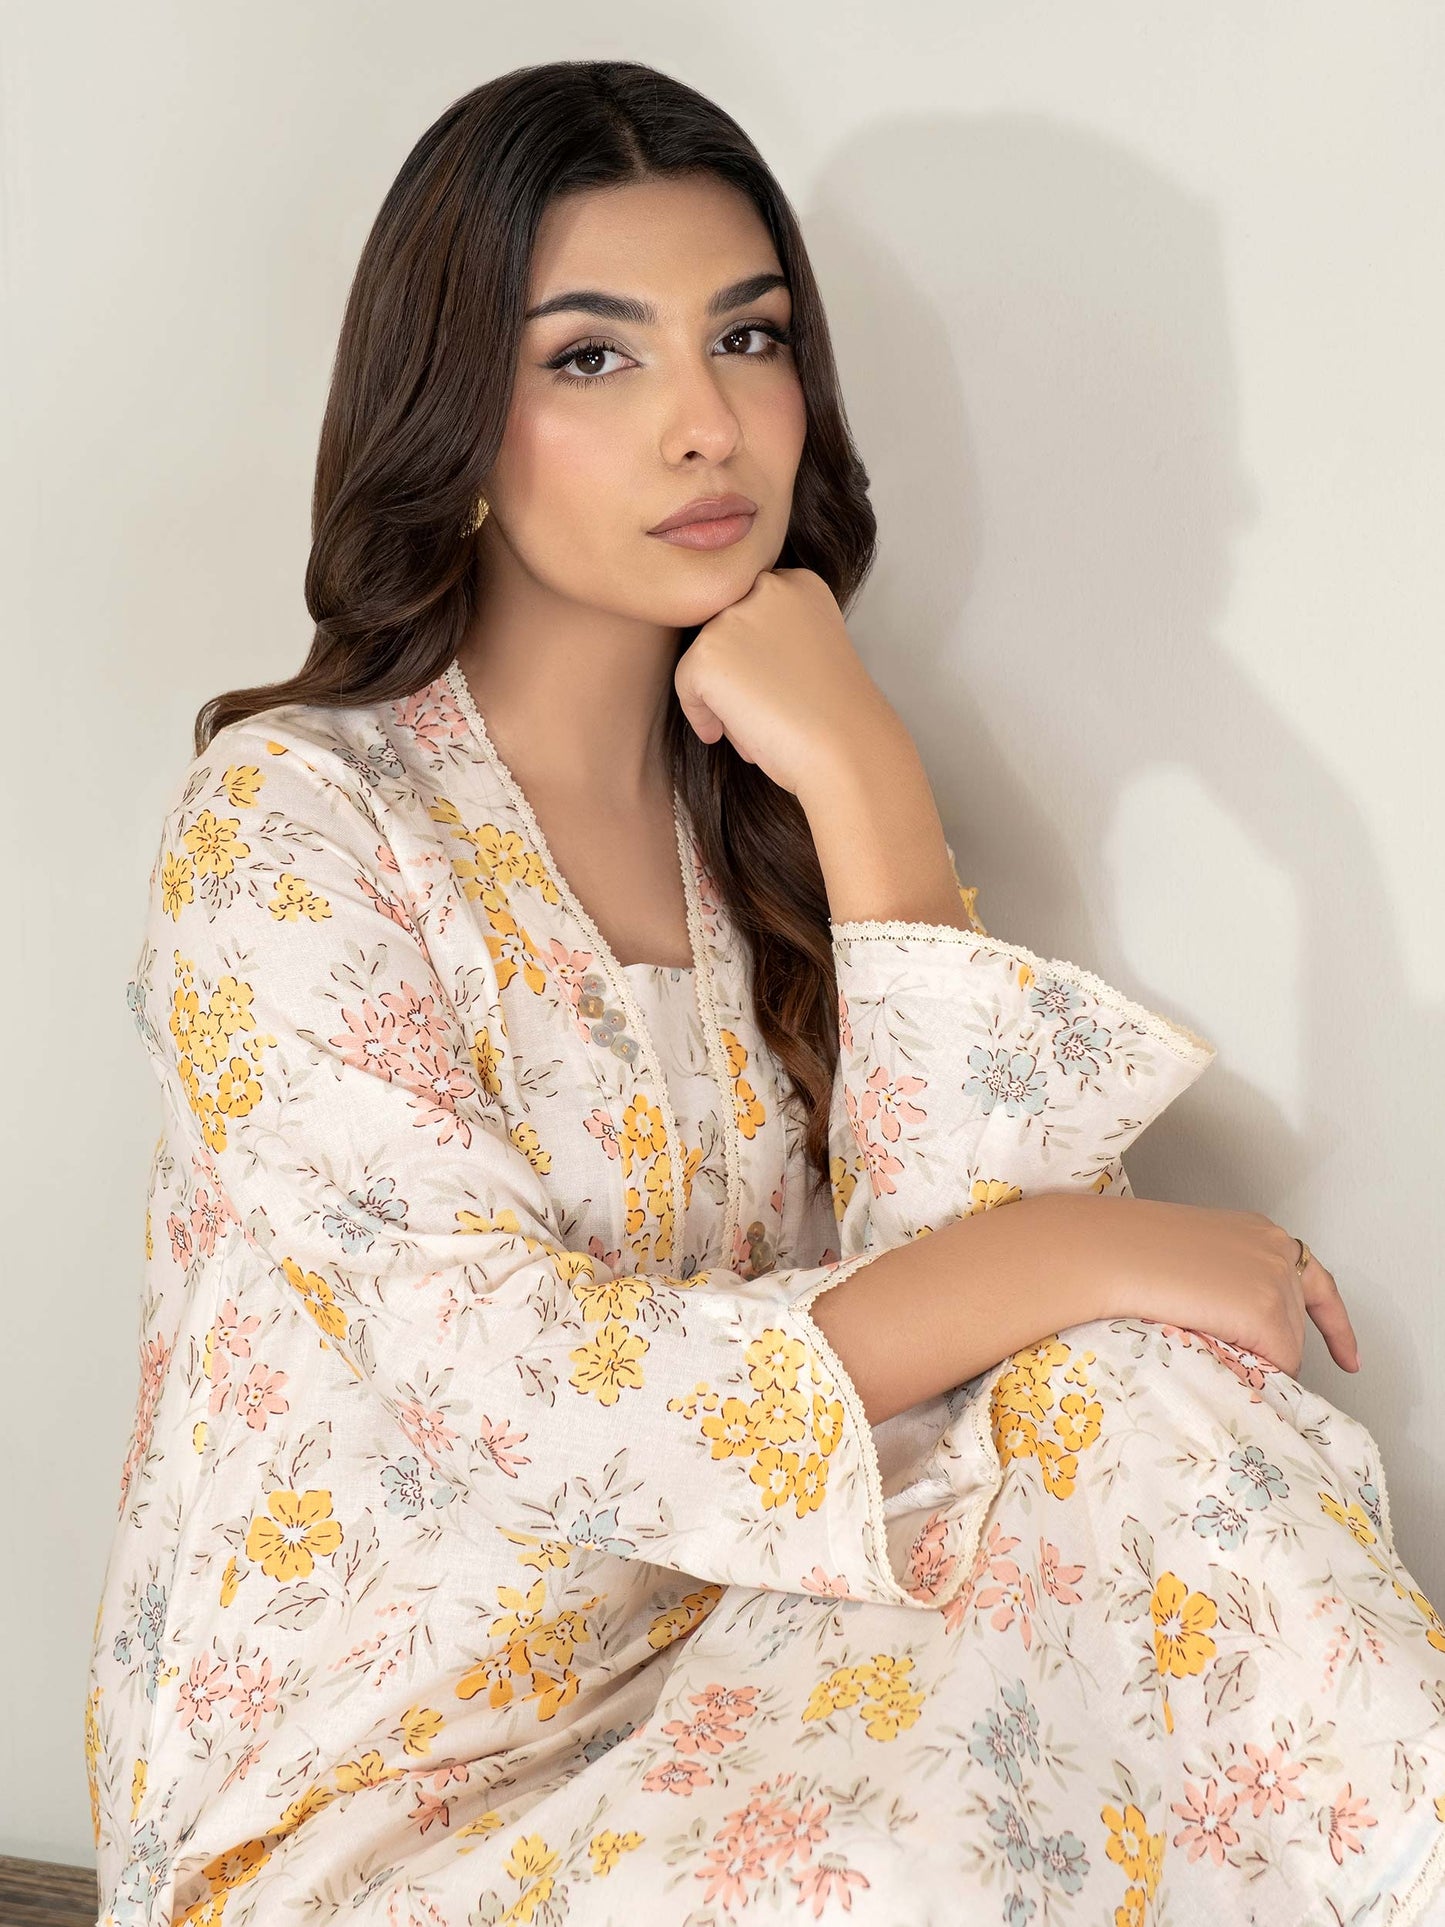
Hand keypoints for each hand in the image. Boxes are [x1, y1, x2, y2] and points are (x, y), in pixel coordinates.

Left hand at [673, 567, 905, 795]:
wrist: (845, 747)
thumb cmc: (834, 715)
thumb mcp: (812, 651)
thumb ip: (774, 635)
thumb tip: (732, 652)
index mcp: (800, 583)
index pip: (752, 611)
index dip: (758, 655)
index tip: (778, 686)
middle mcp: (766, 588)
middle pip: (727, 632)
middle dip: (740, 673)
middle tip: (770, 709)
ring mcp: (733, 618)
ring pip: (707, 659)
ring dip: (725, 695)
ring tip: (760, 724)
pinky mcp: (707, 653)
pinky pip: (686, 685)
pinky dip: (700, 715)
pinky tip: (724, 735)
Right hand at [1076, 1193, 1359, 1376]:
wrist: (1105, 1253)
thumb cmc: (1124, 1253)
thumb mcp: (1192, 1258)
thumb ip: (1227, 1283)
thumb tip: (1236, 1331)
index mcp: (1259, 1232)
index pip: (1316, 1283)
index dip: (1333, 1327)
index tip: (1348, 1358)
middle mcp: (1277, 1250)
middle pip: (1296, 1326)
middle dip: (1266, 1347)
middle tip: (1214, 1343)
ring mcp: (1275, 1281)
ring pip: (1286, 1350)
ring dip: (1252, 1359)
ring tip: (1197, 1338)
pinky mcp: (1265, 1313)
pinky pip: (1275, 1365)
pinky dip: (1249, 1372)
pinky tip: (1212, 1352)